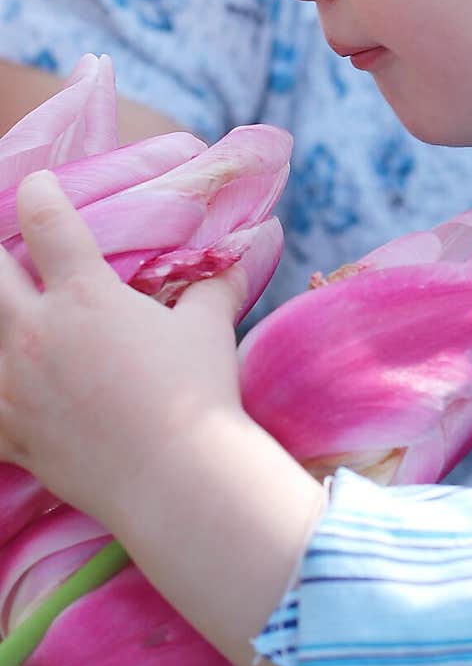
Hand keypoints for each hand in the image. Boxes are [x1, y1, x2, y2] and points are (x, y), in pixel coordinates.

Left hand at [0, 170, 324, 665]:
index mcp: (85, 296)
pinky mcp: (11, 433)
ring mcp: (13, 385)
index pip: (46, 221)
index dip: (39, 192)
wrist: (178, 480)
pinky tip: (9, 388)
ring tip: (19, 318)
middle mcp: (35, 332)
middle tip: (13, 254)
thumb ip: (215, 282)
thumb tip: (252, 245)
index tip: (39, 184)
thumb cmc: (198, 394)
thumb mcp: (209, 328)